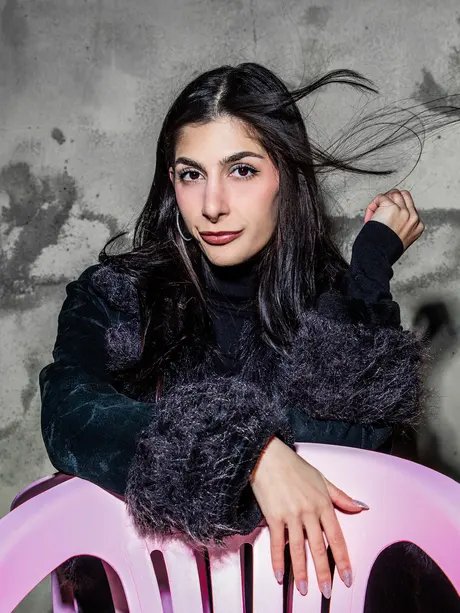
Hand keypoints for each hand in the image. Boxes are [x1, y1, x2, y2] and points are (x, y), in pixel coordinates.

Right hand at [249, 437, 368, 598]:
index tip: (346, 576)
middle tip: (327, 591)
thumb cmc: (293, 465)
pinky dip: (278, 560)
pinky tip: (280, 574)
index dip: (343, 560)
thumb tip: (360, 507)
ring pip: (298, 549)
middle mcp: (309, 511)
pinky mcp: (273, 515)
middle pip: (319, 548)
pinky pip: (277, 542)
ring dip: (301, 572)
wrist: (268, 456)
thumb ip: (340, 496)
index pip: (337, 537)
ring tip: (304, 589)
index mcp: (323, 503)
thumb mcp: (321, 478)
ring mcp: (291, 514)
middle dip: (324, 573)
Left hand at [363, 189, 424, 249]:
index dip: (396, 209)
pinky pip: (381, 197)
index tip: (386, 218)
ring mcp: (403, 212)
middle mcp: (413, 218)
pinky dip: (373, 205)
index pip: (410, 207)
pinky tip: (369, 216)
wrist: (378, 254)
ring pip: (394, 193)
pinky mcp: (391, 207)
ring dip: (382, 200)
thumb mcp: (401, 240)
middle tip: (380, 209)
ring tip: (374, 213)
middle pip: (403, 195)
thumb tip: (391, 219)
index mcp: (417, 226)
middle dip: (391, 199)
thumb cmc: (384, 250)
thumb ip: (401, 227)